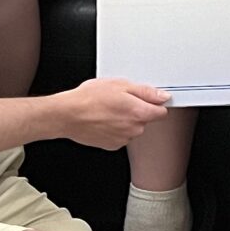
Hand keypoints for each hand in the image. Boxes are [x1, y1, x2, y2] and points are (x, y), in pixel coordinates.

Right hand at [55, 75, 169, 148]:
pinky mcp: (112, 145)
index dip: (155, 104)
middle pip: (146, 120)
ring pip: (132, 128)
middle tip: (120, 100)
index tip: (148, 100)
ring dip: (125, 120)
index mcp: (139, 112)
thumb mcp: (120, 85)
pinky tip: (103, 120)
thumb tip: (162, 96)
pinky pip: (121, 135)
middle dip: (137, 110)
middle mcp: (134, 129)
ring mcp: (123, 138)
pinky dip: (115, 129)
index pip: (161, 112)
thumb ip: (146, 92)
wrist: (68, 115)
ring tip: (108, 110)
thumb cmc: (89, 98)